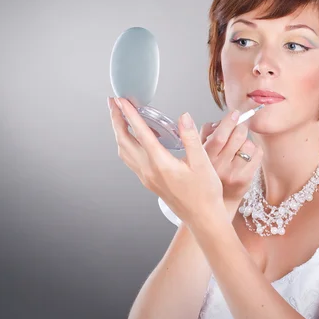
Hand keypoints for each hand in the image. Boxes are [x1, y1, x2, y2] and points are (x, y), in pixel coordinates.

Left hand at [108, 96, 225, 224]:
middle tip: (113, 103)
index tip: (121, 100)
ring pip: (124, 151)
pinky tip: (137, 138)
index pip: (140, 133)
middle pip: (124, 141)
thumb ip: (191, 137)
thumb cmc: (205, 193)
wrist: (203, 217)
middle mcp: (149, 170)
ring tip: (121, 117)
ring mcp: (146, 177)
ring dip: (120, 132)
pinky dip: (128, 144)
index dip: (129, 114)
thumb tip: (183, 116)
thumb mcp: (202, 162)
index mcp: (160, 163)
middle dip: (116, 120)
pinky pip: (131, 159)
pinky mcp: (149, 181)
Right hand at [199, 109, 263, 212]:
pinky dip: (255, 150)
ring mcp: (233, 174)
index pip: (219, 136)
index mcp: (204, 158)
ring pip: (248, 145)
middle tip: (240, 127)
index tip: (234, 114)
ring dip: (247, 140)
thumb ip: (204, 136)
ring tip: (240, 146)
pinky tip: (248, 154)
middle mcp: (218, 167)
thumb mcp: (197, 156)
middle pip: (237, 137)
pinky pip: (257, 155)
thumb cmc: (206, 175)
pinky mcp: (245, 180)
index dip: (228, 121)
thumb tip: (218, 122)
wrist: (214, 204)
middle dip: (241, 127)